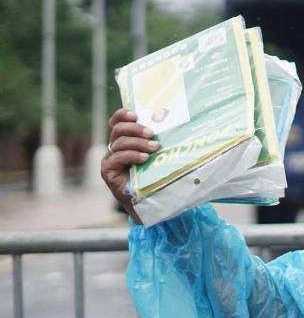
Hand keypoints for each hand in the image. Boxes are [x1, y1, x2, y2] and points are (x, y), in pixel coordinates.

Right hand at [100, 108, 158, 223]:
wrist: (150, 203)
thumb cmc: (157, 177)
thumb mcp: (160, 156)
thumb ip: (160, 142)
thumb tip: (181, 125)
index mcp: (125, 141)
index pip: (118, 122)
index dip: (123, 115)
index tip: (136, 114)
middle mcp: (115, 148)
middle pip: (118, 130)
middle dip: (135, 128)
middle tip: (152, 133)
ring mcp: (110, 160)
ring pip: (119, 143)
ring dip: (138, 143)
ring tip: (154, 148)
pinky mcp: (108, 172)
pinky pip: (117, 158)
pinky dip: (131, 155)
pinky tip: (144, 158)